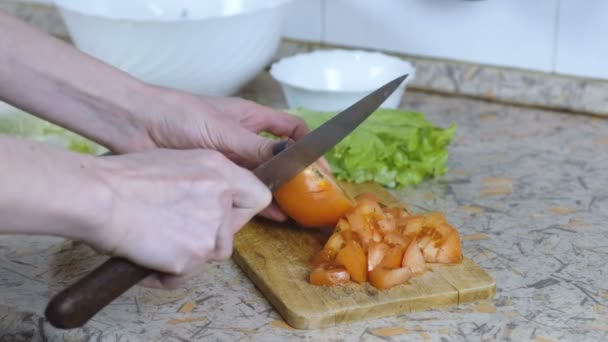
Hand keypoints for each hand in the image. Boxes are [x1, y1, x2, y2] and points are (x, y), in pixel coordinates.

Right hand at [91, 149, 270, 288]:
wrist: (99, 198)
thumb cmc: (125, 179)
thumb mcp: (177, 163)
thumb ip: (206, 181)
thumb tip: (217, 199)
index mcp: (219, 170)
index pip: (258, 196)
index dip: (243, 210)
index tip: (228, 215)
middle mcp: (221, 198)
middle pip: (232, 231)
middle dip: (208, 236)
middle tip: (177, 229)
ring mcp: (209, 229)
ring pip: (211, 255)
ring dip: (189, 255)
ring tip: (157, 241)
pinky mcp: (193, 256)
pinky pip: (186, 274)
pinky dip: (167, 273)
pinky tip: (147, 256)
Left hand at [137, 87, 312, 220]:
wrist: (136, 125)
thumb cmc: (180, 116)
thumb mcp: (223, 130)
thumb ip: (255, 147)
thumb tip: (287, 158)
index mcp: (251, 118)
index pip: (292, 130)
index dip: (308, 146)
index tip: (320, 169)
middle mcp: (244, 138)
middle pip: (280, 157)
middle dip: (296, 175)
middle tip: (312, 197)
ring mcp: (230, 157)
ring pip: (263, 176)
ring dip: (279, 192)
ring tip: (296, 211)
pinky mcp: (215, 174)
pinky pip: (243, 189)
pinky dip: (259, 202)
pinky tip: (273, 217)